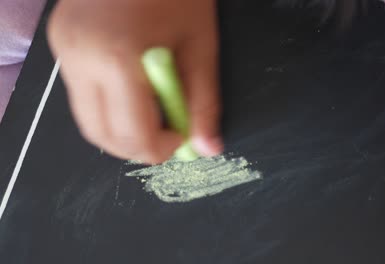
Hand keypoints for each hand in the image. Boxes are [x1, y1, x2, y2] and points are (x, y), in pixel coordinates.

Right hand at [47, 0, 222, 163]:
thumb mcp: (201, 45)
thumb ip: (204, 101)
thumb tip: (208, 147)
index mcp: (115, 57)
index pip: (132, 134)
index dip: (161, 149)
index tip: (181, 138)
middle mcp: (79, 58)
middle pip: (101, 135)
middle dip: (138, 146)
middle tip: (167, 133)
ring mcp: (63, 50)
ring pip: (87, 119)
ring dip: (122, 129)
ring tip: (152, 110)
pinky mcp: (59, 42)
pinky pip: (81, 94)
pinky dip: (109, 105)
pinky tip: (132, 89)